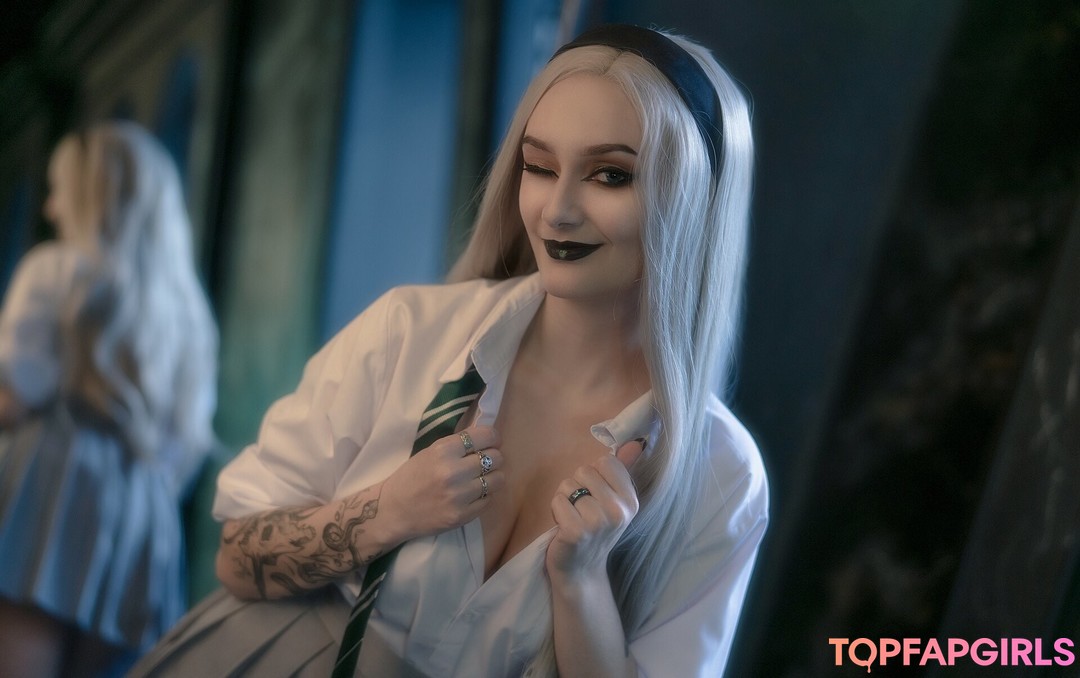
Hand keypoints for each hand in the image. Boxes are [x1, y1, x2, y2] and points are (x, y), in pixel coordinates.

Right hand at [379, 425, 503, 541]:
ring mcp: (459, 496)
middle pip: (496, 457)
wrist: (392, 511)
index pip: (485, 436)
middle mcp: (453, 472)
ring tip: (481, 478)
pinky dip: (485, 495)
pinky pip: (489, 499)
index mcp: (443, 451)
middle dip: (493, 457)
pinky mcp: (463, 516)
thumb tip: (487, 437)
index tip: (492, 441)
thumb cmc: (411, 477)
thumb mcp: (430, 452)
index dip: (493, 437)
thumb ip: (457, 445)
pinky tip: (472, 494)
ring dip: (492, 477)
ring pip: (498, 479)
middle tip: (485, 461)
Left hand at [546, 439, 644, 579]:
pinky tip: (563, 526)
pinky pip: (557, 500)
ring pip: (568, 485)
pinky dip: (556, 510)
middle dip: (576, 486)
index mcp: (630, 500)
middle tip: (581, 510)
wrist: (582, 570)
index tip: (595, 496)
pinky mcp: (576, 531)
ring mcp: (598, 522)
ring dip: (564, 499)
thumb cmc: (595, 530)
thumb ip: (622, 470)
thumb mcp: (613, 501)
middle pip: (584, 471)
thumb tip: (636, 443)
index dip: (593, 476)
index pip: (605, 462)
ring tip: (572, 518)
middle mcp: (618, 511)